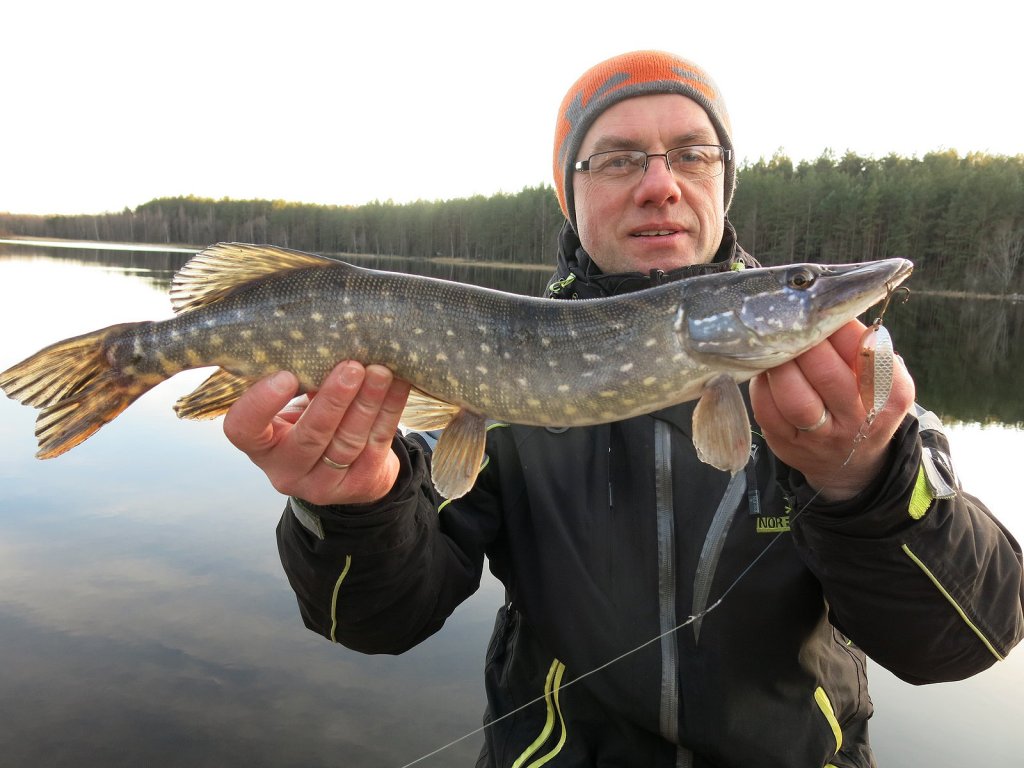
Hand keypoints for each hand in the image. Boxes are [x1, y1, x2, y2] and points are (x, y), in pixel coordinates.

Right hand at [223, 361, 411, 505]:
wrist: (347, 467)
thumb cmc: (311, 421)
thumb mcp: (293, 405)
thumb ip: (299, 381)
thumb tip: (321, 337)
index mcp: (261, 446)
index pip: (244, 430)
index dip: (260, 404)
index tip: (285, 374)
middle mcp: (287, 470)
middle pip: (309, 437)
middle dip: (333, 400)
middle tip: (351, 367)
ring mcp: (324, 483)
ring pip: (348, 442)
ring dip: (367, 403)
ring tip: (380, 372)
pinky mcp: (360, 483)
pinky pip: (377, 443)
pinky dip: (389, 410)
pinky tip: (398, 385)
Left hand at [749, 320, 914, 501]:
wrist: (852, 462)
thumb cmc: (863, 401)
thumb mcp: (882, 377)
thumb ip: (862, 345)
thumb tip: (824, 306)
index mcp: (890, 392)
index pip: (863, 351)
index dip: (834, 326)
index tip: (816, 308)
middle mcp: (859, 417)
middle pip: (826, 374)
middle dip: (802, 343)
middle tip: (788, 323)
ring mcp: (822, 436)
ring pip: (794, 399)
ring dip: (778, 366)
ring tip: (772, 345)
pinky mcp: (789, 445)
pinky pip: (768, 412)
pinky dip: (761, 386)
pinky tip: (763, 371)